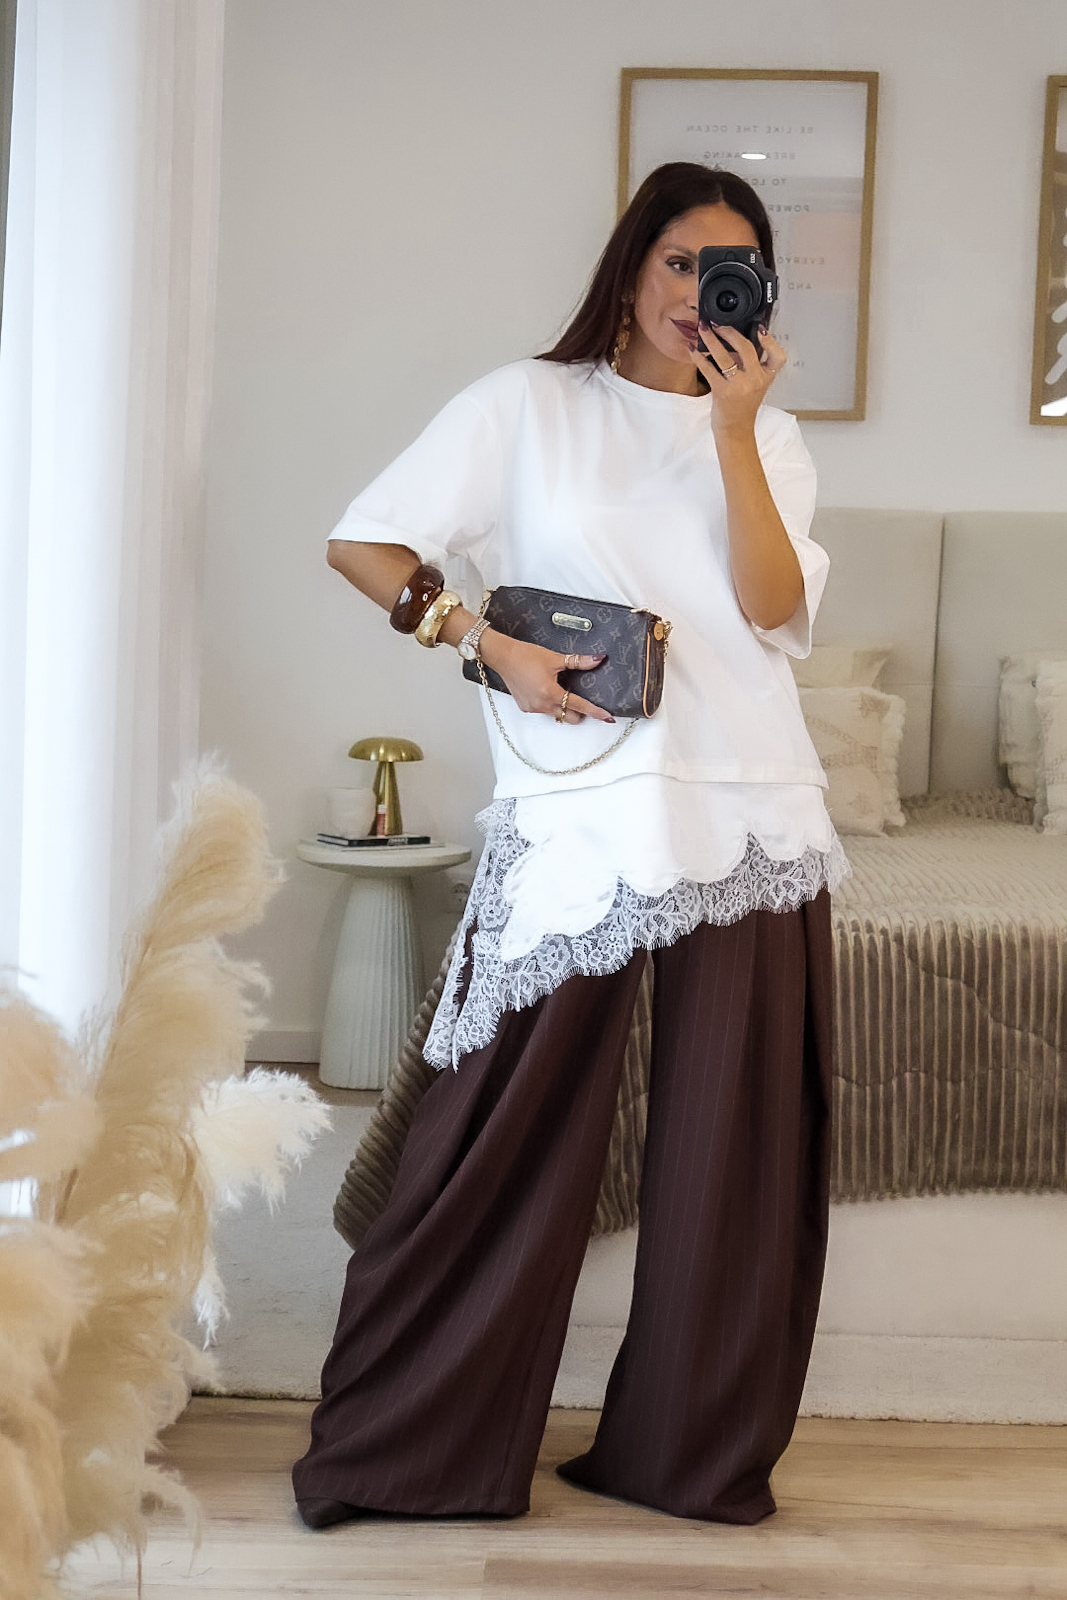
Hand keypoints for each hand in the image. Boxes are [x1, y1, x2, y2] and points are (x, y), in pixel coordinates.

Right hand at [478, 632, 613, 724]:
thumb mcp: (554, 658)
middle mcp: (542, 704)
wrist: (503, 657)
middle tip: (580, 698)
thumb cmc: (525, 656)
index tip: (607, 717)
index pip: (579, 705)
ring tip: (558, 689)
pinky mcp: (526, 707)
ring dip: (562, 707)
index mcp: (550, 692)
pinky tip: (545, 689)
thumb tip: (597, 659)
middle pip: (569, 717)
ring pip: (556, 715)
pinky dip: (550, 704)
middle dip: (579, 712)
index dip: (595, 711)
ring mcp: (533, 708)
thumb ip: (578, 662)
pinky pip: (544, 711)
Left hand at [694, 322, 787, 433]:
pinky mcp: (723, 392)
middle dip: (730, 332)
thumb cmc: (742, 406)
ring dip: (711, 339)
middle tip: (718, 324)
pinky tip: (692, 350)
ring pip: (725, 357)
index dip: (771, 341)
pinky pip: (709, 369)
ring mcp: (739, 386)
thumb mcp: (755, 385)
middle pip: (746, 348)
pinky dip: (699, 357)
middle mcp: (755, 380)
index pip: (778, 356)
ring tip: (703, 329)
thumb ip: (750, 365)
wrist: (736, 429)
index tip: (761, 329)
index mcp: (766, 377)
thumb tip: (733, 341)